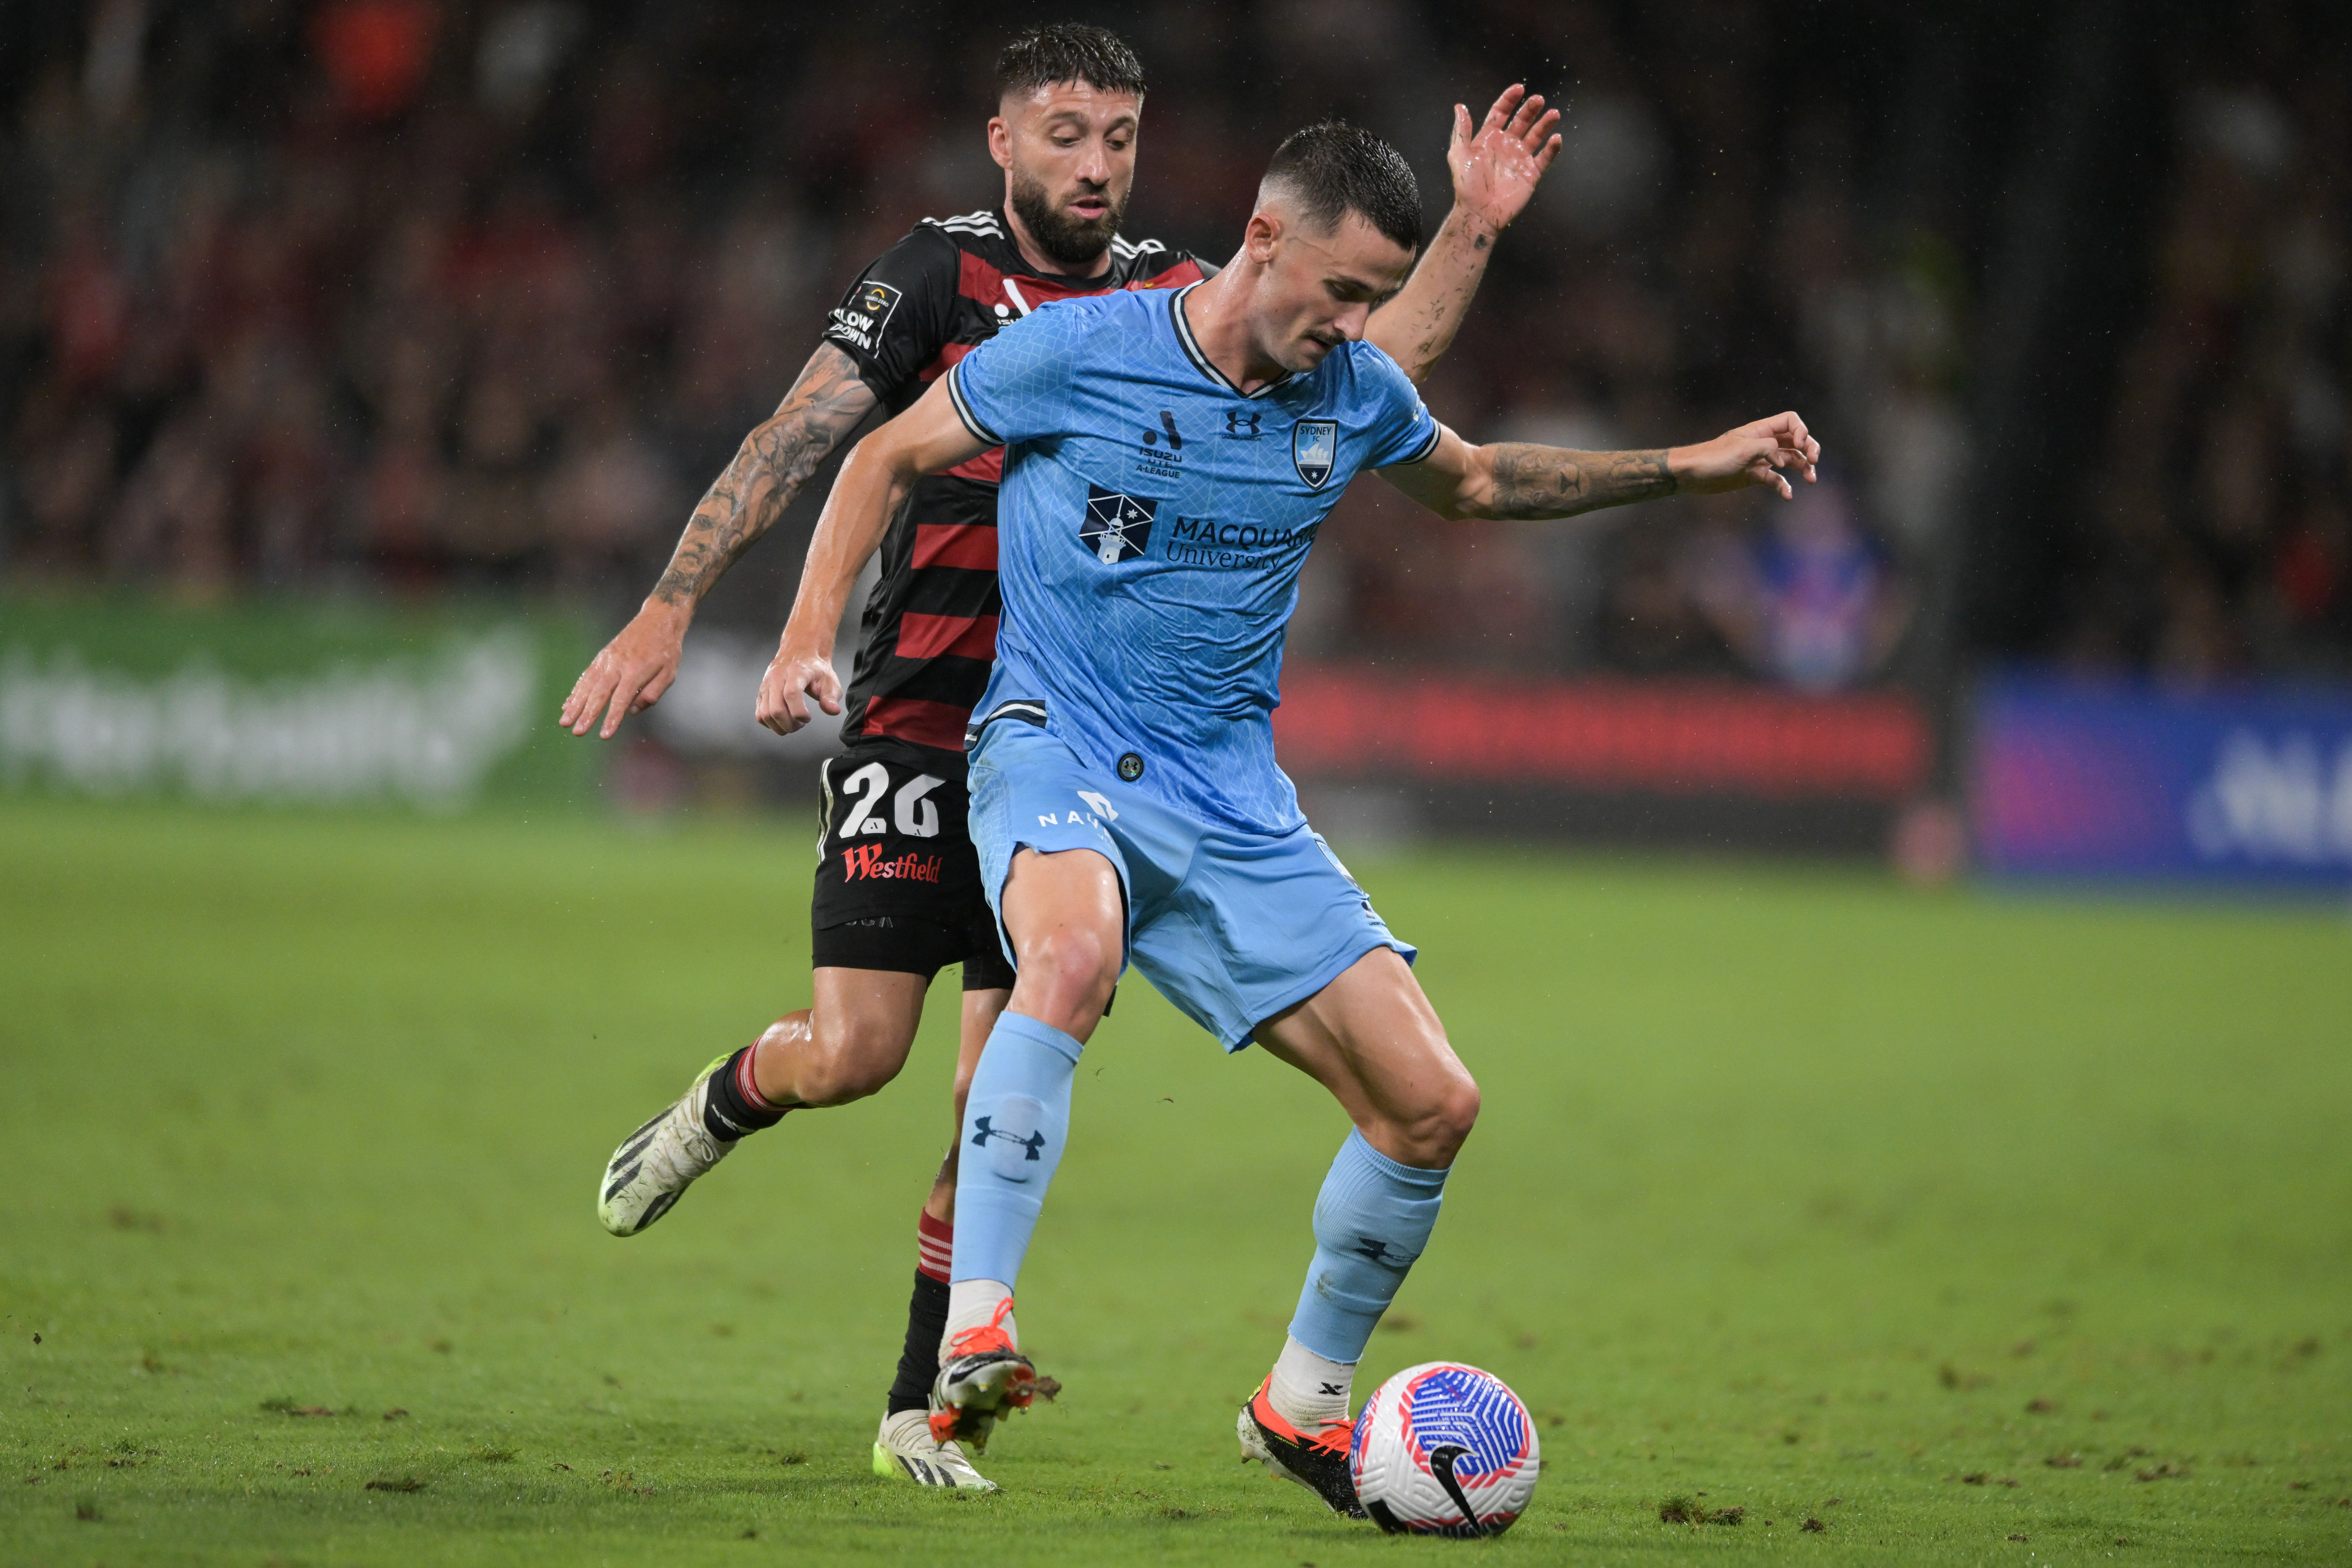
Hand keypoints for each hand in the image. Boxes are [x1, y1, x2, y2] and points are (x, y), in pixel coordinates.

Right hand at [560, 603, 690, 738]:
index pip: (621, 699)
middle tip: (577, 731)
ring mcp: (607, 660)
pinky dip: (576, 691)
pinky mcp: (602, 656)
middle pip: (599, 693)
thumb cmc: (666, 649)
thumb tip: (632, 711)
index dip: (612, 718)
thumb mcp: (669, 673)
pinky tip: (568, 704)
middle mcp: (617, 665)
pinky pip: (587, 676)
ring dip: (575, 705)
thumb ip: (652, 693)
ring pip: (588, 685)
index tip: (604, 735)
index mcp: (636, 670)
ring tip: (565, 721)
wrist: (658, 619)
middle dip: (587, 714)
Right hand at [755, 641, 841, 735]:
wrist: (800, 653)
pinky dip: (769, 723)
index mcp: (796, 672)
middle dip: (790, 725)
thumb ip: (831, 697)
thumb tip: (832, 710)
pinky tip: (782, 721)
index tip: (808, 718)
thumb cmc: (815, 669)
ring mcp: (767, 685)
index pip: (791, 694)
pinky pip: (759, 714)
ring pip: (765, 714)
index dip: (799, 712)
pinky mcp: (761, 692)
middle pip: (776, 709)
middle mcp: (777, 677)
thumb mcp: (829, 680)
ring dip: (780, 726)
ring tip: (792, 724)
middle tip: (800, 724)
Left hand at [1448, 85, 1561, 234]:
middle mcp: (1506, 145)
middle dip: (1530, 109)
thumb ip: (1461, 130)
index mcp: (1489, 138)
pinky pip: (1545, 158)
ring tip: (1553, 113)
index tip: (1519, 88)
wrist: (1479, 212)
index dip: (1509, 99)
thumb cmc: (1467, 185)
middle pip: (1521, 120)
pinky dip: (1552, 148)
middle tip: (1538, 99)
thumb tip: (1460, 106)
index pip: (1501, 112)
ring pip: (1536, 135)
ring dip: (1545, 123)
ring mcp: (1519, 158)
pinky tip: (1556, 138)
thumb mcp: (1459, 154)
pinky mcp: (1531, 173)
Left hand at [1670, 413, 1821, 498]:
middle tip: (1814, 461)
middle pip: (1795, 441)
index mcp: (1760, 430)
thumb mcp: (1742, 449)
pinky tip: (1787, 495)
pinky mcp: (1754, 477)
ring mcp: (1760, 460)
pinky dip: (1783, 486)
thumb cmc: (1713, 457)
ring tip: (1811, 480)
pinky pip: (1775, 480)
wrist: (1691, 475)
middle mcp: (1763, 443)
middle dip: (1809, 448)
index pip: (1790, 421)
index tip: (1799, 445)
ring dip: (1802, 468)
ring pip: (1789, 460)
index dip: (1801, 430)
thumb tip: (1783, 460)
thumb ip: (1768, 448)